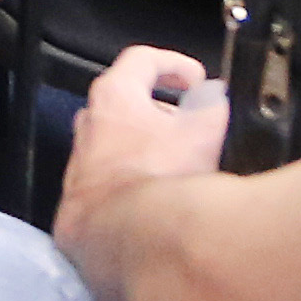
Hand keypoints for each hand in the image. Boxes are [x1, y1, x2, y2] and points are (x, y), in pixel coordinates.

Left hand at [55, 46, 233, 237]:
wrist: (120, 239)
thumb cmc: (152, 183)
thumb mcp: (200, 136)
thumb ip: (212, 108)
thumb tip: (216, 98)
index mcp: (115, 96)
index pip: (142, 60)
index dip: (175, 64)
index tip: (195, 78)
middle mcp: (91, 123)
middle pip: (129, 101)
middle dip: (164, 109)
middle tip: (192, 122)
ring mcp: (84, 159)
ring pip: (121, 140)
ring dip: (151, 145)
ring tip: (181, 162)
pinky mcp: (85, 192)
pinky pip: (115, 173)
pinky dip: (139, 174)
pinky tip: (161, 192)